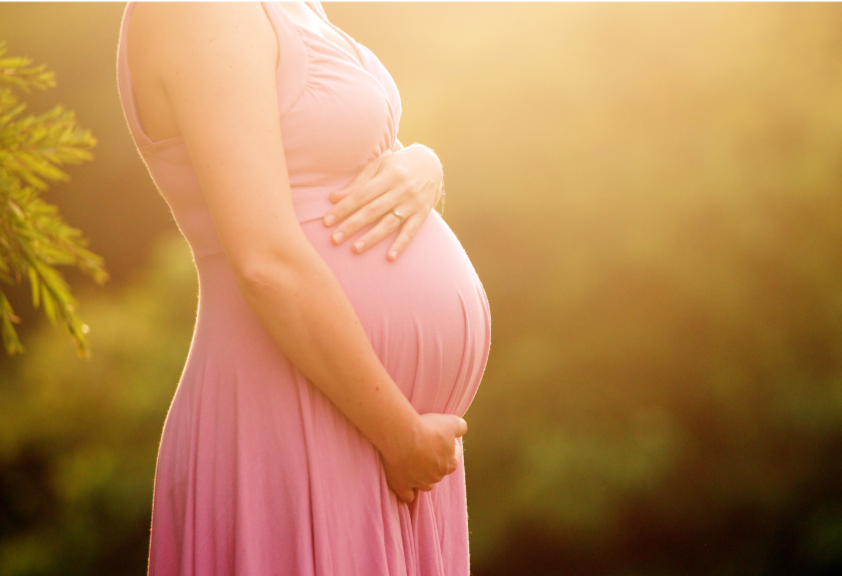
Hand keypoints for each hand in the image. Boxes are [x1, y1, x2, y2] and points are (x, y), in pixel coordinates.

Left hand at [322, 144, 442, 260]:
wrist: (432, 164)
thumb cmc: (398, 165)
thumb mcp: (378, 166)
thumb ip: (357, 183)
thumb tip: (333, 198)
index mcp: (388, 175)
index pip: (361, 195)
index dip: (343, 208)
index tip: (327, 221)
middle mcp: (401, 189)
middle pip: (372, 210)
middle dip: (352, 225)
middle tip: (334, 239)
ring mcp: (412, 203)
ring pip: (389, 223)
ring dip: (372, 238)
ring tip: (355, 249)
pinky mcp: (422, 214)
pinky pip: (410, 232)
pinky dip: (401, 245)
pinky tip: (390, 257)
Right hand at [380, 413, 466, 502]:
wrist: (403, 437)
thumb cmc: (427, 429)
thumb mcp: (451, 422)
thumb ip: (460, 426)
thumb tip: (462, 428)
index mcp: (450, 463)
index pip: (453, 457)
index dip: (447, 447)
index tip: (438, 438)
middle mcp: (437, 477)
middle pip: (438, 471)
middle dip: (433, 462)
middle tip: (422, 447)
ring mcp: (419, 483)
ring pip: (424, 484)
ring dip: (421, 477)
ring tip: (411, 463)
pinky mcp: (402, 486)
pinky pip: (407, 496)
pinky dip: (407, 492)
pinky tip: (404, 484)